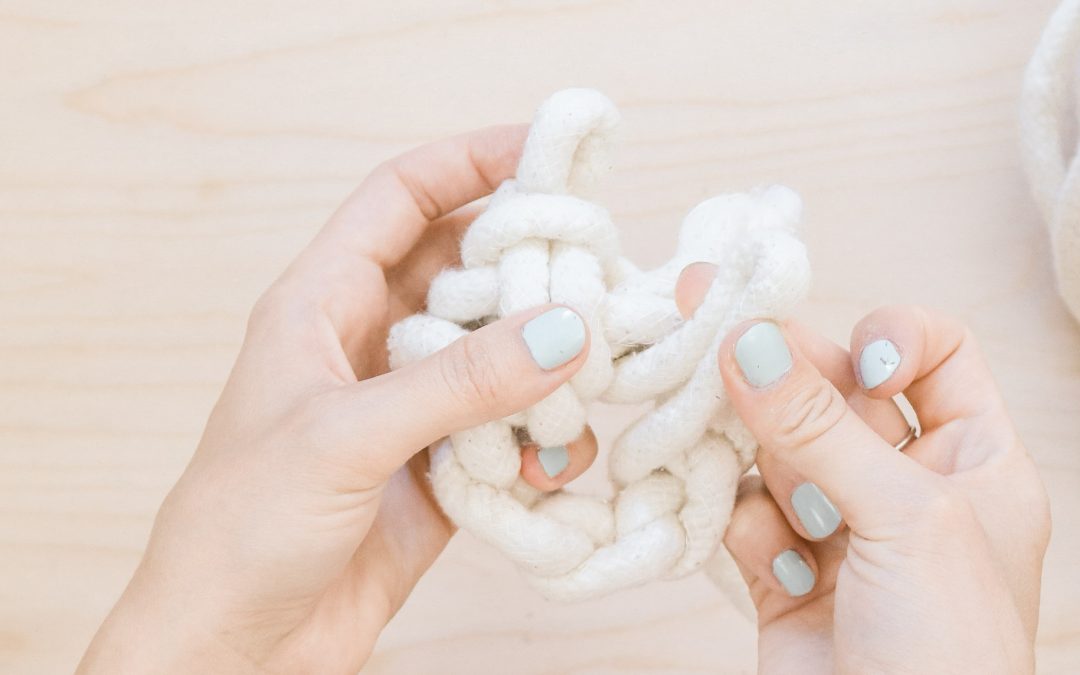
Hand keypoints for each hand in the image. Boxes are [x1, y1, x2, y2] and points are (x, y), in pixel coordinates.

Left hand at [78, 125, 600, 673]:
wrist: (234, 649)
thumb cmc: (241, 529)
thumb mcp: (345, 437)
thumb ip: (459, 383)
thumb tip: (567, 328)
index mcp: (322, 304)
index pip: (401, 199)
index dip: (470, 162)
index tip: (548, 150)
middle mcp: (371, 345)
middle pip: (467, 271)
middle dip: (530, 267)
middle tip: (599, 271)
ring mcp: (409, 409)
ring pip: (498, 355)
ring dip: (546, 364)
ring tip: (585, 378)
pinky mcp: (440, 471)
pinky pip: (509, 434)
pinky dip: (542, 443)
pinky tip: (552, 466)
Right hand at [678, 265, 1049, 673]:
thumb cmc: (949, 652)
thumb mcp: (904, 517)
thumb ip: (818, 425)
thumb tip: (748, 340)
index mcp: (972, 460)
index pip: (933, 356)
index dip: (889, 341)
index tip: (854, 363)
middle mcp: (905, 484)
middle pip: (835, 393)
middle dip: (787, 378)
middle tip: (719, 335)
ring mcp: (841, 526)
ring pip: (778, 450)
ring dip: (764, 464)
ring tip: (777, 497)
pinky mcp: (783, 570)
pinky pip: (747, 513)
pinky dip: (750, 529)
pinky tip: (779, 565)